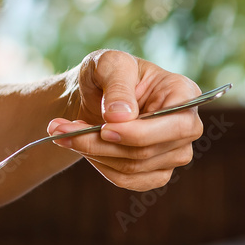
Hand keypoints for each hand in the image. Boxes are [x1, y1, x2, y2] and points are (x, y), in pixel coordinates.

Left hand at [50, 49, 202, 190]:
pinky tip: (81, 145)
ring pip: (132, 167)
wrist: (95, 93)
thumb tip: (121, 117)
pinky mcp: (155, 172)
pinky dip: (98, 164)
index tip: (102, 126)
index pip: (176, 125)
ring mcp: (173, 154)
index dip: (138, 132)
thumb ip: (117, 85)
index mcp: (184, 94)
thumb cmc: (107, 73)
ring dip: (90, 151)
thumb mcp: (108, 64)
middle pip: (146, 150)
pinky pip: (126, 180)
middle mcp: (186, 127)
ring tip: (61, 131)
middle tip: (59, 129)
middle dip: (98, 143)